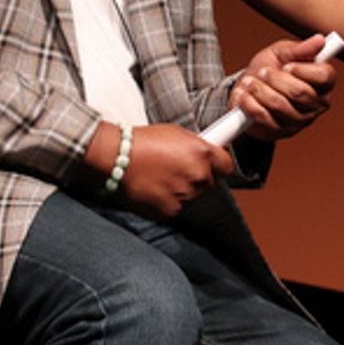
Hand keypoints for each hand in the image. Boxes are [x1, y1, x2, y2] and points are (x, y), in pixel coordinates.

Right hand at [87, 121, 234, 217]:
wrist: (116, 159)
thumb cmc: (142, 142)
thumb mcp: (176, 133)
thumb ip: (197, 146)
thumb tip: (211, 151)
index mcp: (202, 154)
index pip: (227, 166)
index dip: (219, 165)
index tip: (213, 164)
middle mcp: (198, 176)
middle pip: (209, 182)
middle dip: (197, 176)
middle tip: (177, 168)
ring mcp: (186, 195)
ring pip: (193, 195)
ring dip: (183, 189)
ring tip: (161, 176)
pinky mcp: (172, 210)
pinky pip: (177, 206)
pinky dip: (169, 200)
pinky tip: (155, 187)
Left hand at [230, 35, 336, 140]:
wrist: (249, 88)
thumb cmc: (271, 68)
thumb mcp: (283, 52)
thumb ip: (300, 49)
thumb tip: (319, 40)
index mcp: (324, 83)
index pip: (325, 77)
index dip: (303, 70)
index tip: (286, 66)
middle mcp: (317, 104)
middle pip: (300, 92)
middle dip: (275, 79)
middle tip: (262, 72)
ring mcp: (300, 121)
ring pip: (280, 105)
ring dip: (259, 90)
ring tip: (248, 81)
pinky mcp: (281, 132)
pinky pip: (264, 118)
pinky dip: (249, 104)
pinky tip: (242, 95)